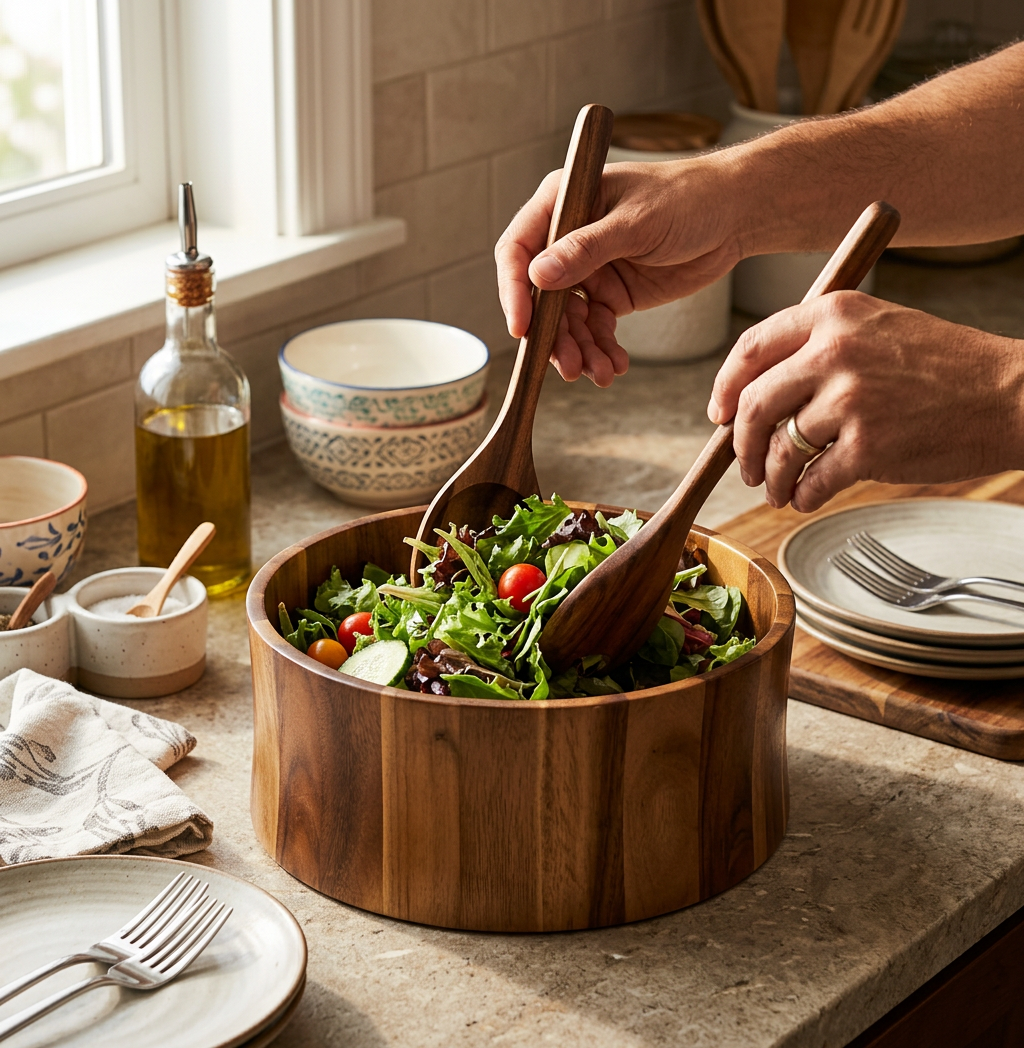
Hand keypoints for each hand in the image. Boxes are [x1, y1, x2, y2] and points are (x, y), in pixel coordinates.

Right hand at [494, 159, 742, 385]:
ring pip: (568, 320)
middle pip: (541, 296)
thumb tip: (537, 276)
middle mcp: (567, 239)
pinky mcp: (611, 295)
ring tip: (600, 373)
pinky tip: (615, 366)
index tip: (522, 329)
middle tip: (570, 366)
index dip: (514, 290)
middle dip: (554, 335)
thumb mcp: (636, 223)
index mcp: (563, 204)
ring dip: (580, 350)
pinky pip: (596, 329)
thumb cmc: (687, 198)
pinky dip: (602, 350)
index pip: (519, 249)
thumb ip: (586, 249)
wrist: (734, 215)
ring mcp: (588, 270)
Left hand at [709, 291, 1023, 511]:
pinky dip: (802, 497)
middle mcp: (835, 350)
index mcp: (833, 314)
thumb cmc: (944, 366)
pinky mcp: (868, 445)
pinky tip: (807, 498)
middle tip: (745, 466)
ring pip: (778, 448)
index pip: (750, 349)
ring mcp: (850, 398)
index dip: (724, 387)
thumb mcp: (878, 328)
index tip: (718, 414)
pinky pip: (811, 480)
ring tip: (777, 489)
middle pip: (753, 404)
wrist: (1010, 394)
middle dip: (740, 444)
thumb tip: (756, 394)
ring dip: (770, 478)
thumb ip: (818, 348)